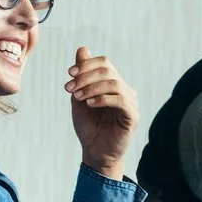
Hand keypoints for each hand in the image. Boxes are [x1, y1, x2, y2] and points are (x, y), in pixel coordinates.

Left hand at [66, 48, 139, 175]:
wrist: (95, 152)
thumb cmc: (89, 127)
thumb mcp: (80, 97)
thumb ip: (82, 76)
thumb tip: (83, 49)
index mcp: (114, 84)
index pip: (105, 63)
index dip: (87, 65)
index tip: (69, 74)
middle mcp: (125, 90)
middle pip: (109, 70)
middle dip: (86, 76)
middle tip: (70, 88)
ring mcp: (131, 103)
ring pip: (114, 83)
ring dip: (92, 87)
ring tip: (78, 97)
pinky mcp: (132, 116)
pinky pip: (120, 100)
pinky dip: (103, 99)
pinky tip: (89, 104)